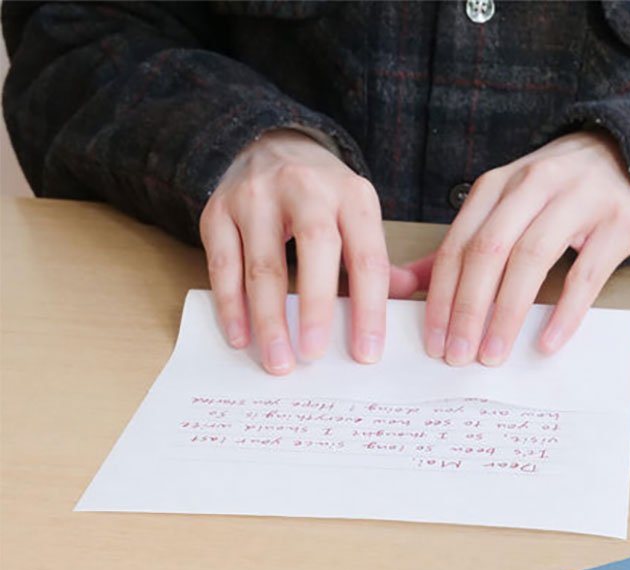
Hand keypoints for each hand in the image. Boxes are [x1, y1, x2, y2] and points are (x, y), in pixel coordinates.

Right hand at [199, 129, 414, 374]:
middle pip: (314, 251)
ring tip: (278, 361)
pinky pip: (223, 265)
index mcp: (353, 196)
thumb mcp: (359, 216)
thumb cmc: (322, 197)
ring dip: (270, 319)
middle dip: (315, 309)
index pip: (367, 257)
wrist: (268, 144)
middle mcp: (306, 188)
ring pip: (263, 264)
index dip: (368, 309)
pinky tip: (242, 338)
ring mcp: (257, 196)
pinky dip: (231, 306)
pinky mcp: (218, 210)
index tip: (366, 353)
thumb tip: (408, 296)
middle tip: (314, 356)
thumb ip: (380, 260)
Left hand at [416, 130, 629, 365]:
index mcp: (496, 186)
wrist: (618, 158)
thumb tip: (409, 286)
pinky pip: (585, 275)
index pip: (459, 245)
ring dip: (508, 314)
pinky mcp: (616, 224)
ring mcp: (578, 201)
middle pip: (490, 251)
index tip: (434, 341)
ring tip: (494, 355)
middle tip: (459, 356)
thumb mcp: (503, 208)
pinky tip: (547, 342)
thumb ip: (462, 246)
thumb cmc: (552, 197)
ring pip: (532, 259)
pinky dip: (565, 313)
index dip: (442, 297)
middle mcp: (533, 186)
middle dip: (469, 309)